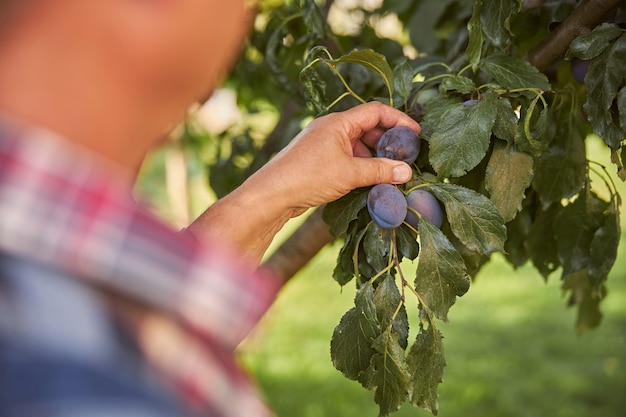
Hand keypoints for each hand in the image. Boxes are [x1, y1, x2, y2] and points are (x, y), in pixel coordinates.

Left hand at [189, 102, 420, 264]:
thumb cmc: (307, 177)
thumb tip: (407, 171)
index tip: (415, 133)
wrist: (272, 194)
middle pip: (367, 127)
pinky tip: (370, 181)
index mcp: (338, 122)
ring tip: (391, 172)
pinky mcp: (318, 160)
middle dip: (388, 141)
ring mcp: (324, 144)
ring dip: (375, 156)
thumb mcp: (349, 173)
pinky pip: (347, 157)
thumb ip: (380, 171)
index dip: (398, 119)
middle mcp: (331, 129)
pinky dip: (361, 165)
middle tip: (406, 156)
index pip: (375, 111)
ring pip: (357, 144)